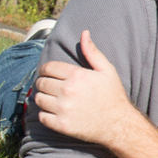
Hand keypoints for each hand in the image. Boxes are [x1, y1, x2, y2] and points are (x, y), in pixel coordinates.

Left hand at [34, 30, 138, 145]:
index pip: (47, 68)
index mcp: (77, 76)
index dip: (46, 70)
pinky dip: (45, 114)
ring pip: (39, 99)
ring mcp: (63, 109)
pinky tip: (54, 112)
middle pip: (41, 83)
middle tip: (51, 87)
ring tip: (52, 99)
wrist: (119, 124)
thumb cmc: (113, 96)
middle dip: (44, 83)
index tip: (49, 74)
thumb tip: (84, 33)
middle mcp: (67, 91)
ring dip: (43, 98)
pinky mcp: (61, 124)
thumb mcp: (107, 71)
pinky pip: (41, 116)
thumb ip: (92, 52)